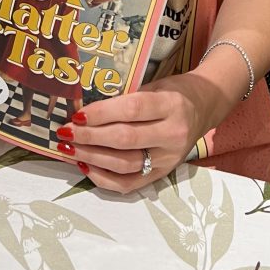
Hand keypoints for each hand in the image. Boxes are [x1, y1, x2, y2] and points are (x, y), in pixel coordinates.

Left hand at [55, 72, 216, 193]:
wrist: (204, 106)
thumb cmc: (174, 92)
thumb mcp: (155, 85)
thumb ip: (126, 99)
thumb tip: (84, 112)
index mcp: (171, 104)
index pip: (131, 110)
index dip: (101, 113)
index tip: (77, 114)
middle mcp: (172, 134)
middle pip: (125, 139)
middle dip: (90, 137)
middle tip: (65, 132)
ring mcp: (168, 158)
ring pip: (124, 164)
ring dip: (91, 158)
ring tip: (69, 149)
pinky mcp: (163, 174)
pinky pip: (129, 184)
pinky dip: (104, 178)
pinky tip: (86, 166)